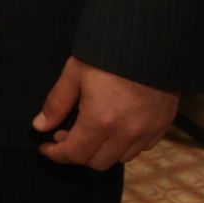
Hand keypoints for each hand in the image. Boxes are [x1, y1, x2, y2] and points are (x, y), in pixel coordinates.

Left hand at [33, 56, 178, 169]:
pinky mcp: (163, 125)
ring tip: (91, 129)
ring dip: (102, 150)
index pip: (75, 154)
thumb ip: (57, 102)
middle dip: (78, 153)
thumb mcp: (75, 72)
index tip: (46, 147)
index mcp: (101, 120)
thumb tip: (40, 125)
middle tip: (66, 133)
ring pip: (120, 158)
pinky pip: (141, 147)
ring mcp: (148, 131)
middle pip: (97, 162)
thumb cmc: (108, 53)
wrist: (150, 39)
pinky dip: (125, 144)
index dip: (56, 154)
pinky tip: (116, 126)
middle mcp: (126, 133)